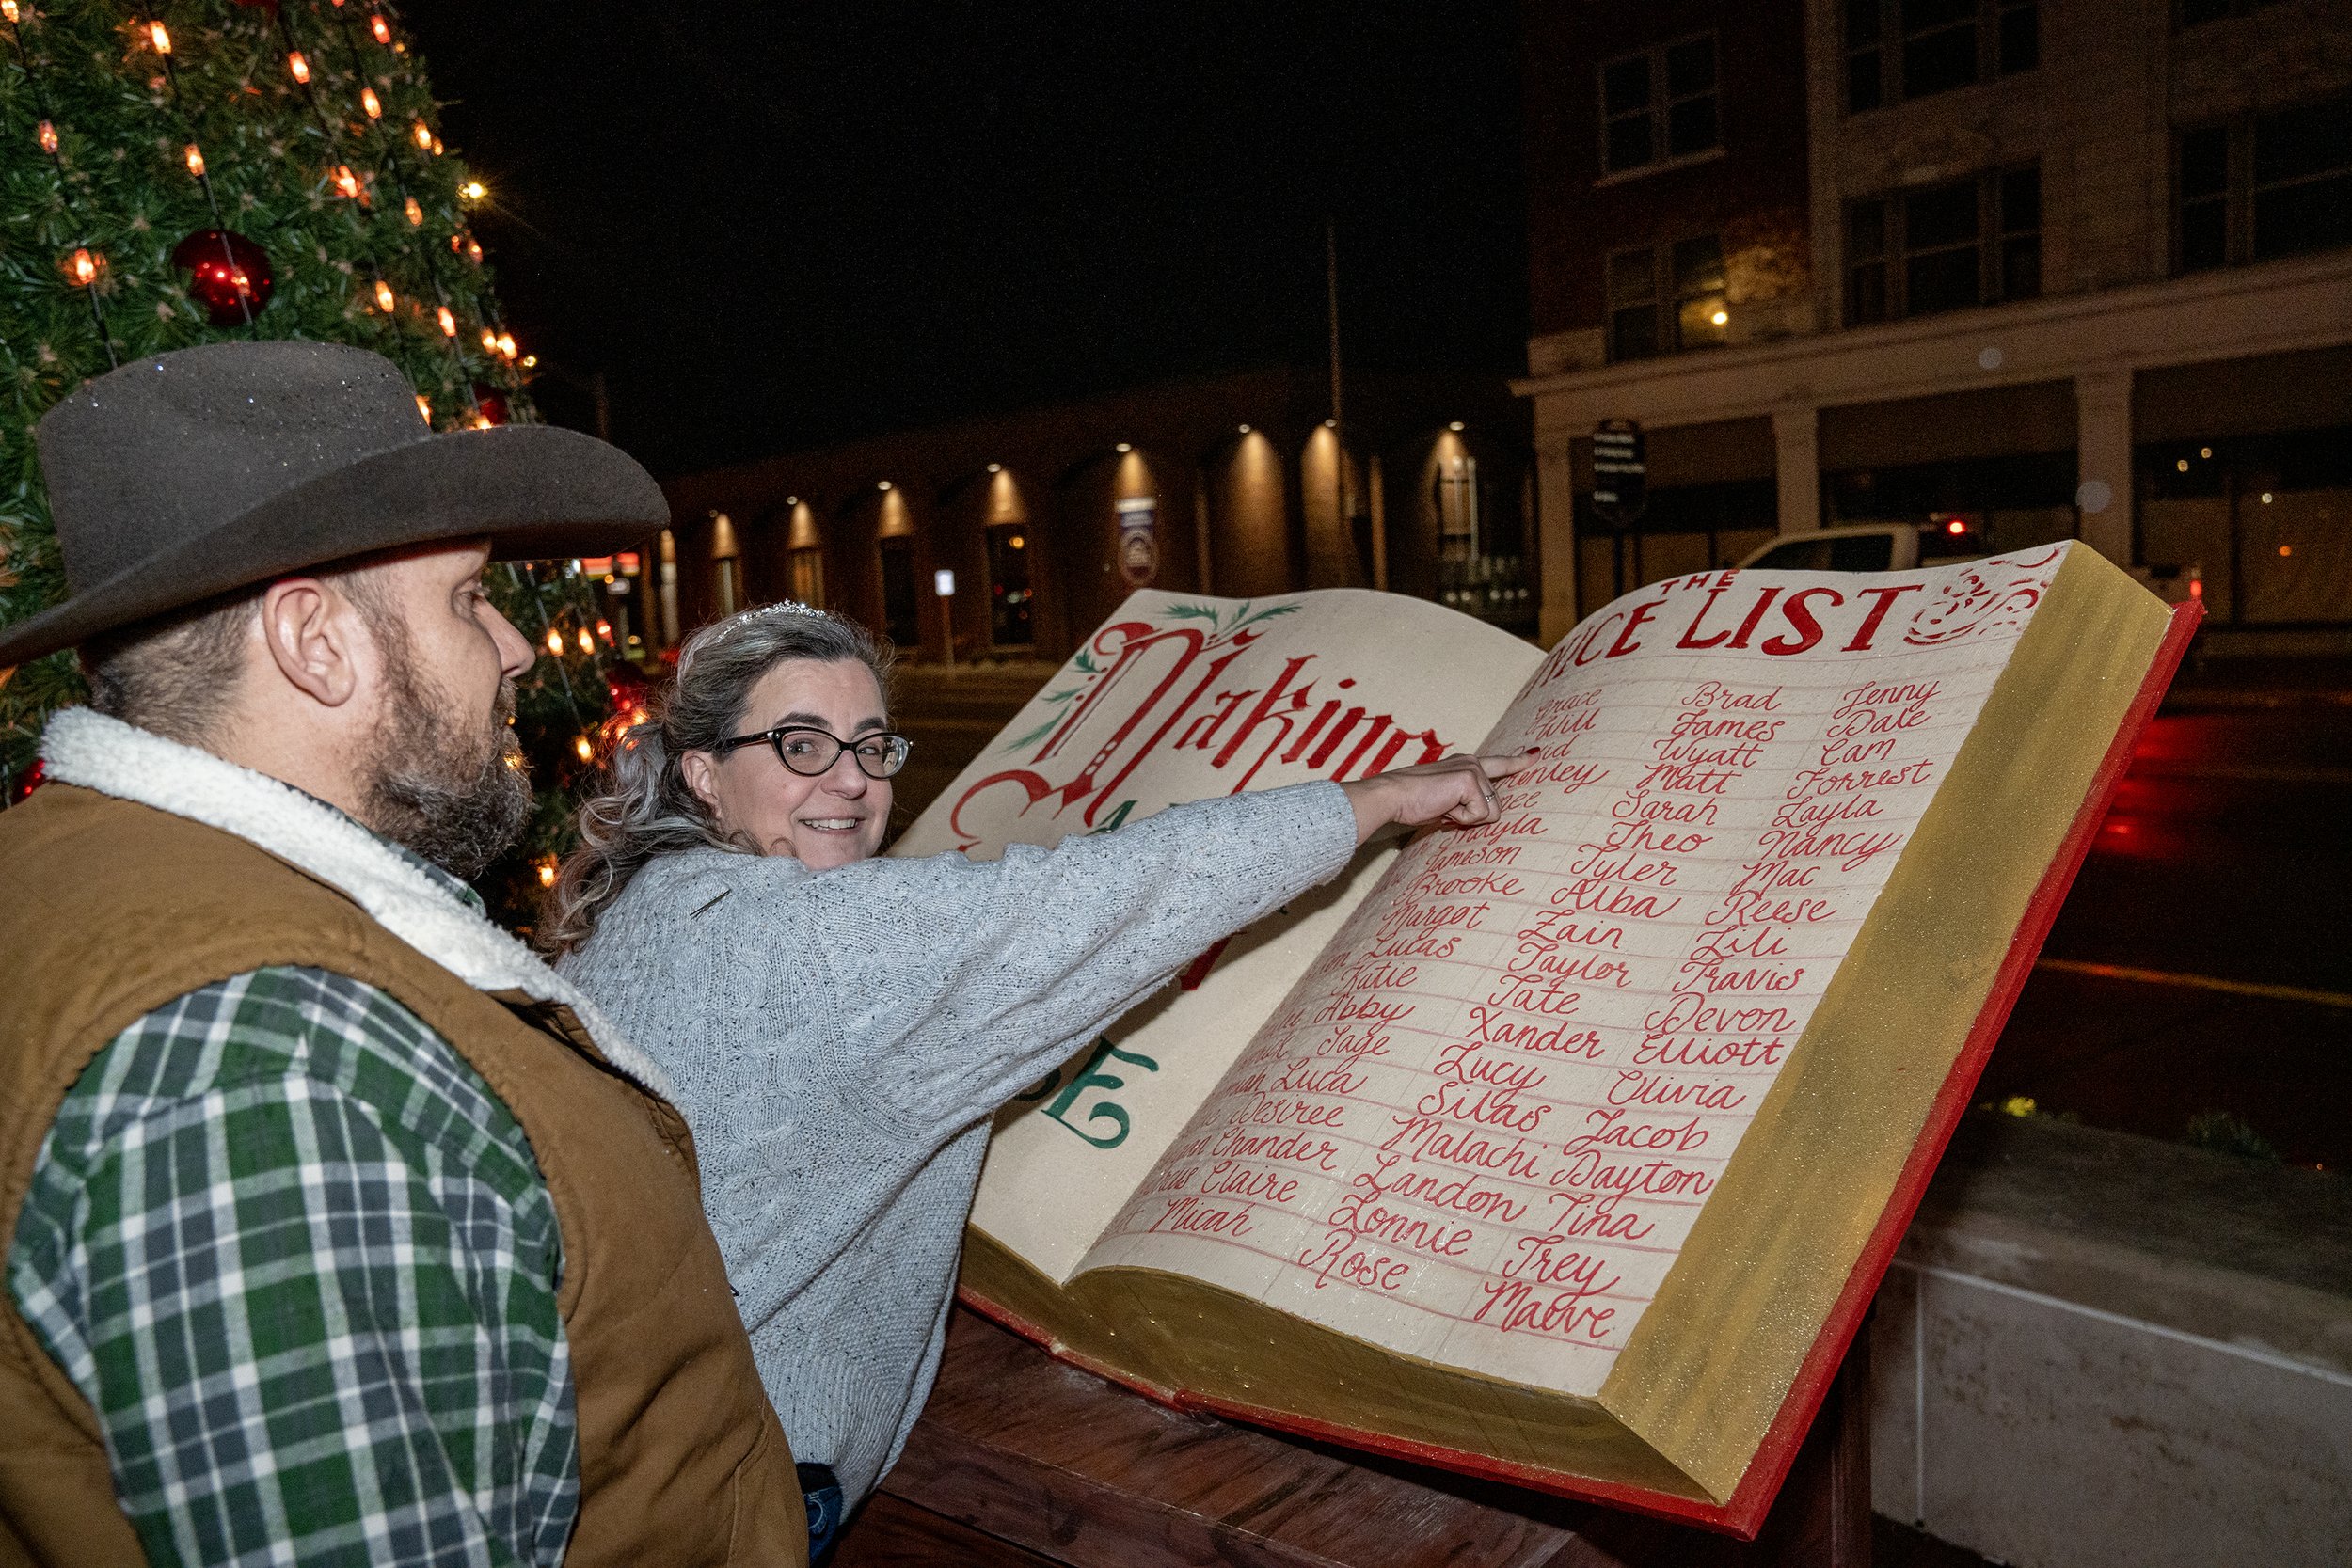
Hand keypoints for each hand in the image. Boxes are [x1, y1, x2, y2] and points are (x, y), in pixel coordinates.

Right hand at [1337, 752, 1533, 845]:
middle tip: (1444, 810)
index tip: (1534, 755)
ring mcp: (1472, 770)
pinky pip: (1480, 815)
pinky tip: (1443, 808)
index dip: (1517, 762)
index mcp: (1464, 764)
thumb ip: (1464, 802)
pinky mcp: (1470, 780)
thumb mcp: (1444, 802)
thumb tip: (1482, 815)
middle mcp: (1471, 762)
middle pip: (1495, 805)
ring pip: (1491, 812)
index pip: (1498, 764)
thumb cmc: (1411, 803)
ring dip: (1466, 819)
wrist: (1391, 796)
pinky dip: (1461, 819)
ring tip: (1442, 808)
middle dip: (1472, 817)